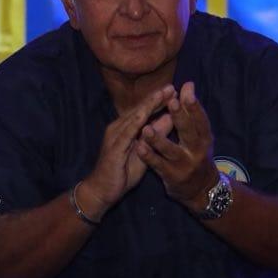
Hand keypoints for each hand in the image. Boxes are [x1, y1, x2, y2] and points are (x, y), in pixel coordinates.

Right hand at [78, 84, 174, 217]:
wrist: (102, 191)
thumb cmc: (124, 171)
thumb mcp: (146, 151)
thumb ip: (156, 134)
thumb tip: (171, 118)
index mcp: (127, 128)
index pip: (145, 111)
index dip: (159, 101)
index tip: (175, 91)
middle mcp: (119, 128)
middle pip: (140, 110)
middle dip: (156, 98)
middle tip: (171, 86)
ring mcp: (115, 137)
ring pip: (134, 117)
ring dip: (148, 105)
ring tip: (162, 95)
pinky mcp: (113, 148)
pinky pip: (126, 134)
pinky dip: (136, 123)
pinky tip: (145, 115)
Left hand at [138, 81, 219, 208]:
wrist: (200, 189)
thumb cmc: (196, 155)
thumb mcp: (198, 136)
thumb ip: (190, 113)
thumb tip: (187, 85)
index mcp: (205, 138)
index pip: (201, 119)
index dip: (193, 105)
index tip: (186, 89)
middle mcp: (198, 151)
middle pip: (189, 132)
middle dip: (180, 116)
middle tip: (171, 101)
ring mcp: (184, 165)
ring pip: (171, 150)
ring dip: (158, 139)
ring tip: (146, 128)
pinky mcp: (172, 176)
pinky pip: (158, 165)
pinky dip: (149, 156)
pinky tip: (139, 147)